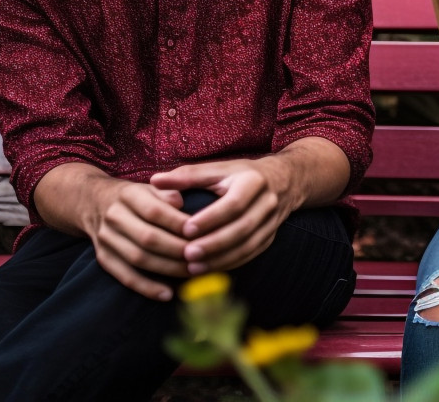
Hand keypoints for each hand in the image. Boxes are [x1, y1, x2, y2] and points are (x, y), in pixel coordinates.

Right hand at [83, 178, 189, 300]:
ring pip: (138, 259)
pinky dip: (147, 287)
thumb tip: (181, 202)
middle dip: (177, 249)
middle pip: (147, 238)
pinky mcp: (103, 258)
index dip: (178, 223)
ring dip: (167, 269)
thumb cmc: (139, 196)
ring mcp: (106, 239)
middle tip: (202, 256)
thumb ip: (169, 191)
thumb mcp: (153, 186)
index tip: (201, 232)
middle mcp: (114, 217)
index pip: (155, 211)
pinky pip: (125, 276)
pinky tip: (168, 294)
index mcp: (129, 194)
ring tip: (192, 274)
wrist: (96, 202)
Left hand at [151, 158, 295, 274]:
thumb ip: (187, 175)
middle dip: (214, 243)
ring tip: (193, 267)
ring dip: (220, 259)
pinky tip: (208, 269)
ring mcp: (272, 222)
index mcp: (253, 181)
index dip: (210, 218)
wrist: (283, 180)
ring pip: (247, 245)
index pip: (233, 204)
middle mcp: (267, 202)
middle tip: (187, 254)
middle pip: (242, 228)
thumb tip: (155, 180)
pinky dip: (229, 264)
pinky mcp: (270, 237)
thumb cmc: (241, 174)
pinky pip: (250, 254)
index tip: (185, 229)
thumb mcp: (218, 169)